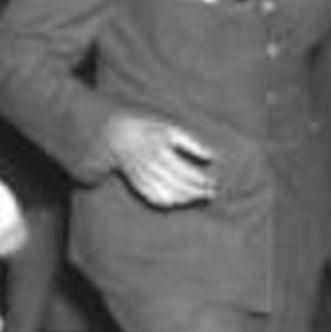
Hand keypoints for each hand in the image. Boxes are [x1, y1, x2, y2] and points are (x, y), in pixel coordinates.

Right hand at [103, 113, 218, 208]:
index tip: (214, 183)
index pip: (186, 173)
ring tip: (200, 198)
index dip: (201, 181)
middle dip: (197, 192)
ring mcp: (143, 178)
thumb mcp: (170, 129)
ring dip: (186, 199)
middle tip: (211, 194)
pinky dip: (167, 202)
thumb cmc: (148, 130)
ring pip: (167, 194)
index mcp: (161, 152)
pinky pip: (153, 197)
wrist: (117, 135)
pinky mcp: (137, 184)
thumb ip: (191, 143)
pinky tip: (179, 202)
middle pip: (179, 186)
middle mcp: (152, 167)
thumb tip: (210, 157)